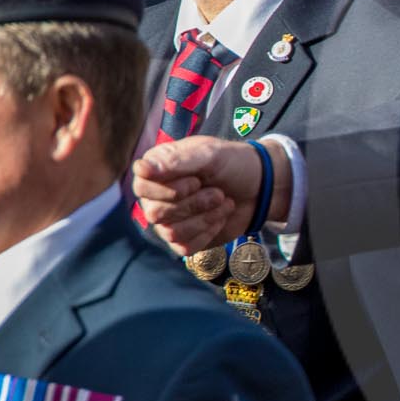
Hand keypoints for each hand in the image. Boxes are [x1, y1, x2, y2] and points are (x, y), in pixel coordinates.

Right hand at [132, 136, 282, 253]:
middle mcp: (155, 197)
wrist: (258, 187)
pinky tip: (220, 218)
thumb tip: (141, 168)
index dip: (169, 189)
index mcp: (157, 170)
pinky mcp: (184, 239)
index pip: (141, 186)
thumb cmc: (231, 164)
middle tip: (218, 192)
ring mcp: (168, 220)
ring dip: (204, 218)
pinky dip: (207, 233)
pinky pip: (184, 247)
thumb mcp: (209, 154)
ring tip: (224, 201)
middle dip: (193, 204)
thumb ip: (176, 160)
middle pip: (155, 213)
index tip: (196, 179)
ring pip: (171, 231)